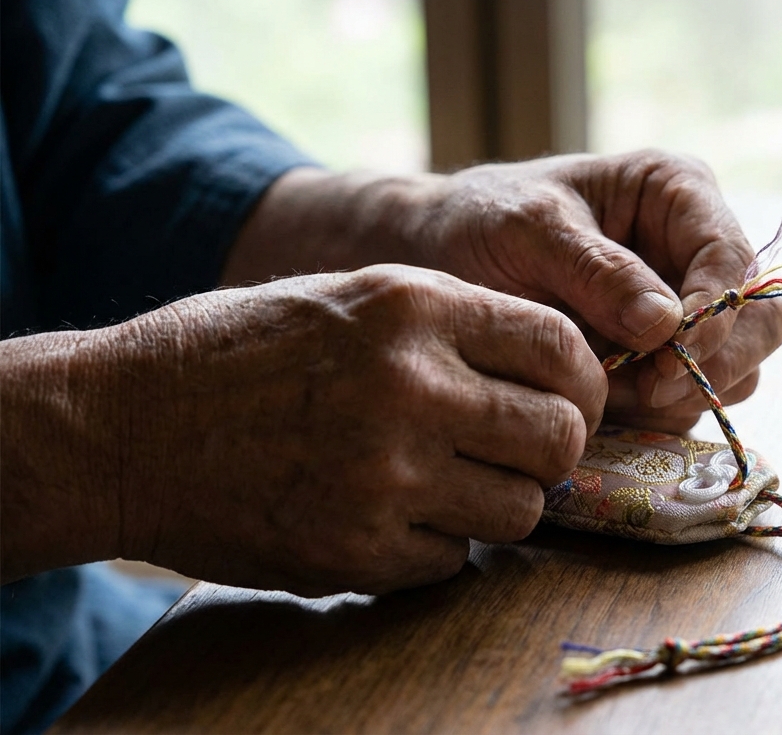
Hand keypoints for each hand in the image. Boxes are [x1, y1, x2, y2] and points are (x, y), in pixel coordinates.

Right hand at [0, 265, 604, 594]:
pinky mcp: (356, 551)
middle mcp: (410, 388)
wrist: (124, 426)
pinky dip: (437, 546)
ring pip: (521, 510)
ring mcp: (385, 476)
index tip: (569, 400)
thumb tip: (557, 364)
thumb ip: (455, 323)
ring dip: (498, 503)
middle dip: (550, 449)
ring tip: (448, 483)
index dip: (582, 382)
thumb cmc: (241, 352)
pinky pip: (454, 561)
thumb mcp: (352, 296)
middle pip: (557, 437)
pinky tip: (392, 516)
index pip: (561, 347)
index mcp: (413, 308)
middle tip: (516, 451)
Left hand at [223, 150, 781, 432]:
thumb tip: (667, 323)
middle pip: (761, 321)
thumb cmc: (479, 223)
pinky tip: (603, 405)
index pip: (732, 255)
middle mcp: (698, 253)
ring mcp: (691, 313)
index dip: (718, 311)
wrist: (438, 263)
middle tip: (643, 388)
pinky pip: (695, 402)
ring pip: (739, 372)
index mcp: (678, 193)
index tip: (669, 353)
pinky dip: (659, 415)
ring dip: (682, 395)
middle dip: (712, 363)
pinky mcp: (670, 362)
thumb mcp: (525, 228)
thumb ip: (595, 269)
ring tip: (605, 391)